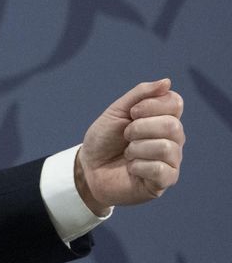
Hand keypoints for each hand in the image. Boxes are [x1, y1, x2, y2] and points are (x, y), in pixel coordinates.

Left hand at [77, 78, 184, 213]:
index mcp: (163, 119)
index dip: (151, 105)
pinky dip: (138, 166)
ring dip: (137, 148)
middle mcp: (173, 139)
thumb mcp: (116, 111)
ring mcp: (171, 160)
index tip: (132, 112)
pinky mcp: (165, 181)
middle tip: (126, 135)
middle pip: (173, 125)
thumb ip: (140, 94)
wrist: (88, 168)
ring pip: (166, 147)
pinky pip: (161, 170)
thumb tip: (167, 81)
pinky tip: (132, 168)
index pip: (175, 102)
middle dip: (140, 128)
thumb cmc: (104, 139)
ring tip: (127, 153)